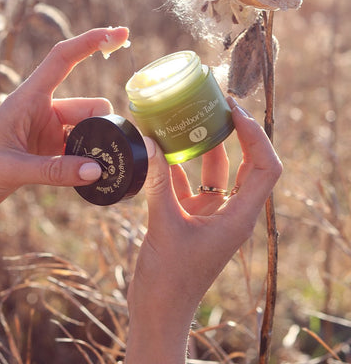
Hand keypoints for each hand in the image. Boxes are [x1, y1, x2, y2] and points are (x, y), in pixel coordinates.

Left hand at [0, 27, 128, 253]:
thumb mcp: (11, 169)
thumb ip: (55, 171)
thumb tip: (97, 170)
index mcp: (28, 98)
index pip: (64, 58)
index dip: (92, 41)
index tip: (120, 34)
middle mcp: (41, 110)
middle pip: (88, 106)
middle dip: (103, 124)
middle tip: (105, 153)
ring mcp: (46, 131)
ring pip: (87, 129)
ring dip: (96, 146)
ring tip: (97, 170)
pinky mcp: (47, 152)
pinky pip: (78, 151)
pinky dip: (87, 162)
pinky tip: (90, 178)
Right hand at [125, 98, 281, 363]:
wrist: (158, 311)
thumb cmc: (169, 278)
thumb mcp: (163, 223)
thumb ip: (158, 181)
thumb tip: (150, 140)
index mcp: (239, 216)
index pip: (265, 167)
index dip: (255, 136)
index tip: (234, 111)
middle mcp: (232, 211)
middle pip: (248, 163)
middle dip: (237, 132)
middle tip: (218, 103)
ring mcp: (213, 213)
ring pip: (218, 170)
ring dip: (207, 145)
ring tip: (192, 116)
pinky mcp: (192, 216)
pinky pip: (192, 182)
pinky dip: (180, 164)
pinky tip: (162, 146)